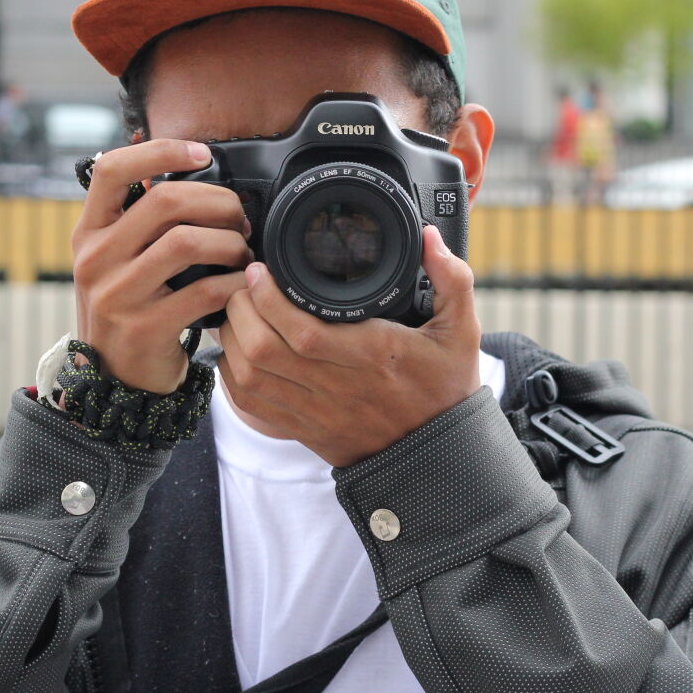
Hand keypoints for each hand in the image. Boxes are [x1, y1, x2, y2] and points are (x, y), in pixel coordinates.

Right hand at [72, 139, 251, 392]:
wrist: (116, 378)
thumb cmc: (128, 308)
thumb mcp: (115, 260)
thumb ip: (139, 220)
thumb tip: (188, 169)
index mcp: (88, 233)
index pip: (112, 170)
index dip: (160, 151)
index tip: (201, 154)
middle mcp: (95, 259)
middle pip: (165, 201)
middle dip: (216, 203)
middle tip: (239, 220)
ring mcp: (116, 295)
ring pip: (186, 242)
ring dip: (228, 243)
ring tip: (242, 254)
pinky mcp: (143, 328)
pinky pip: (203, 291)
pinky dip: (233, 284)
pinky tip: (241, 285)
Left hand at [216, 225, 480, 466]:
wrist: (437, 456)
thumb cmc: (445, 389)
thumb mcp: (461, 331)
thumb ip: (452, 279)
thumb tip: (429, 236)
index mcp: (371, 357)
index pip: (303, 331)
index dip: (270, 299)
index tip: (260, 270)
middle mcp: (336, 387)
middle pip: (263, 350)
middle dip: (240, 309)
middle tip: (242, 283)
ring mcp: (314, 411)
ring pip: (249, 375)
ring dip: (231, 338)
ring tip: (237, 308)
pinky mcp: (300, 428)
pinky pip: (249, 404)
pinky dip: (231, 372)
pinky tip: (237, 347)